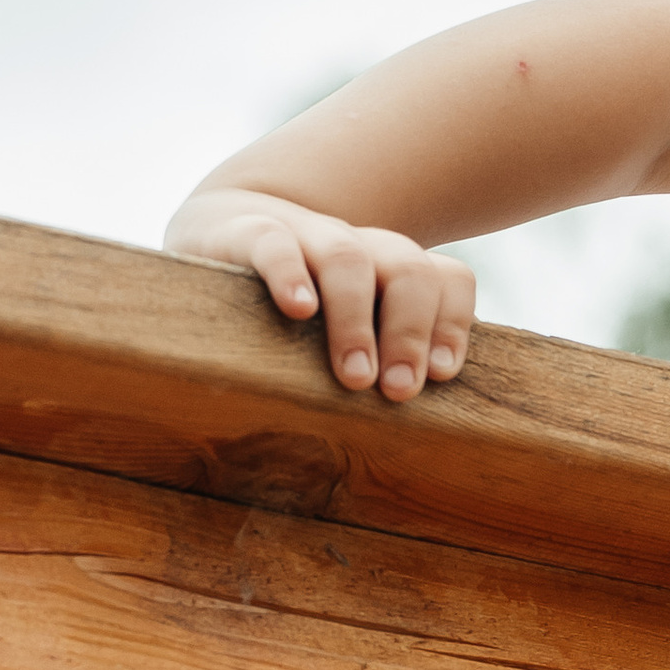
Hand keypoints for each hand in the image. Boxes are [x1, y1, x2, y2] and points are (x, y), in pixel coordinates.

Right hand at [165, 185, 475, 402]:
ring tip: (354, 377)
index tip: (441, 374)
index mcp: (390, 271)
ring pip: (347, 258)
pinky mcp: (247, 232)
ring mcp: (305, 235)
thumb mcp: (341, 333)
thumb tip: (409, 441)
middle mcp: (358, 248)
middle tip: (399, 391)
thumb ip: (378, 366)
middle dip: (410, 332)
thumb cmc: (290, 309)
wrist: (217, 227)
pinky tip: (298, 310)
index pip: (446, 280)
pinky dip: (290, 274)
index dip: (452, 324)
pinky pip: (275, 242)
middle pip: (408, 269)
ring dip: (355, 320)